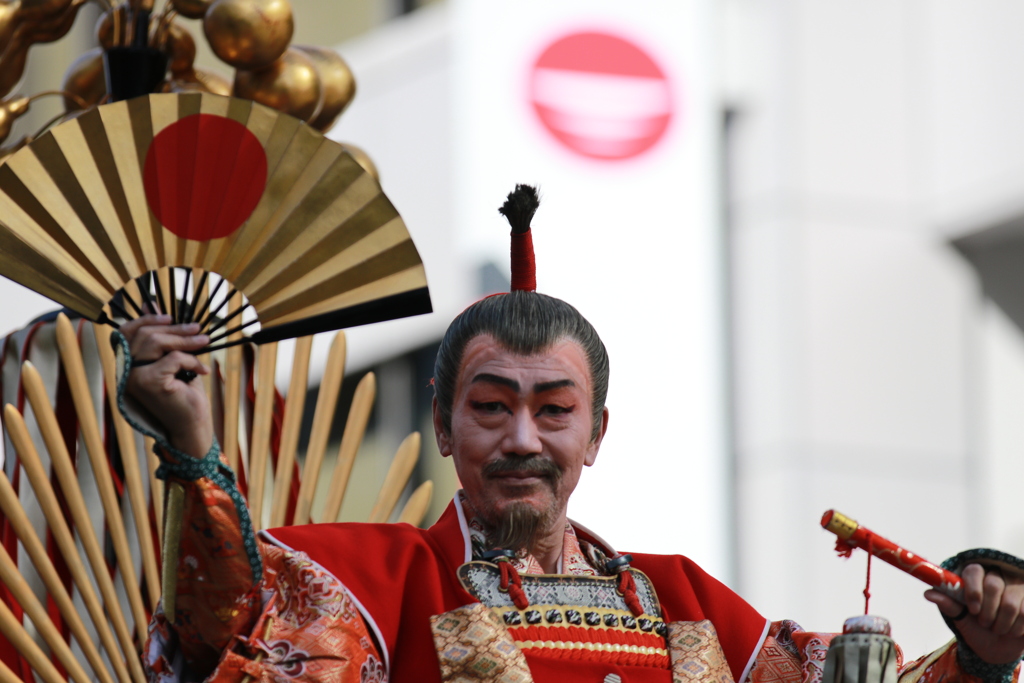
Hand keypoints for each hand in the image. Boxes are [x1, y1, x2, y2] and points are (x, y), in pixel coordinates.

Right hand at [121, 314, 212, 459]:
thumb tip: (153, 304)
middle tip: (198, 329)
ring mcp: (134, 378)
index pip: (125, 333)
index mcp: (126, 364)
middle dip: (175, 328)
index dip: (146, 319)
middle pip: (146, 335)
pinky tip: (203, 370)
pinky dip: (192, 360)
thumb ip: (163, 336)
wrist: (192, 425)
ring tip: (205, 342)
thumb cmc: (183, 393)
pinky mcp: (149, 383)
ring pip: (157, 343)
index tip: (169, 316)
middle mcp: (125, 371)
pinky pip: (173, 358)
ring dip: (186, 340)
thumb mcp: (173, 359)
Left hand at [925, 563, 1023, 664]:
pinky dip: (1017, 628)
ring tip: (997, 628)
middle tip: (984, 623)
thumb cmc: (975, 628)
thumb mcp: (960, 618)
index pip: (974, 571)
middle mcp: (997, 576)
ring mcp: (1017, 587)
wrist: (998, 648)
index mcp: (975, 576)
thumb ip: (948, 604)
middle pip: (994, 585)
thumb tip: (928, 594)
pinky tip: (1013, 630)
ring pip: (1011, 603)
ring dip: (1002, 623)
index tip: (972, 610)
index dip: (973, 590)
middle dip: (987, 611)